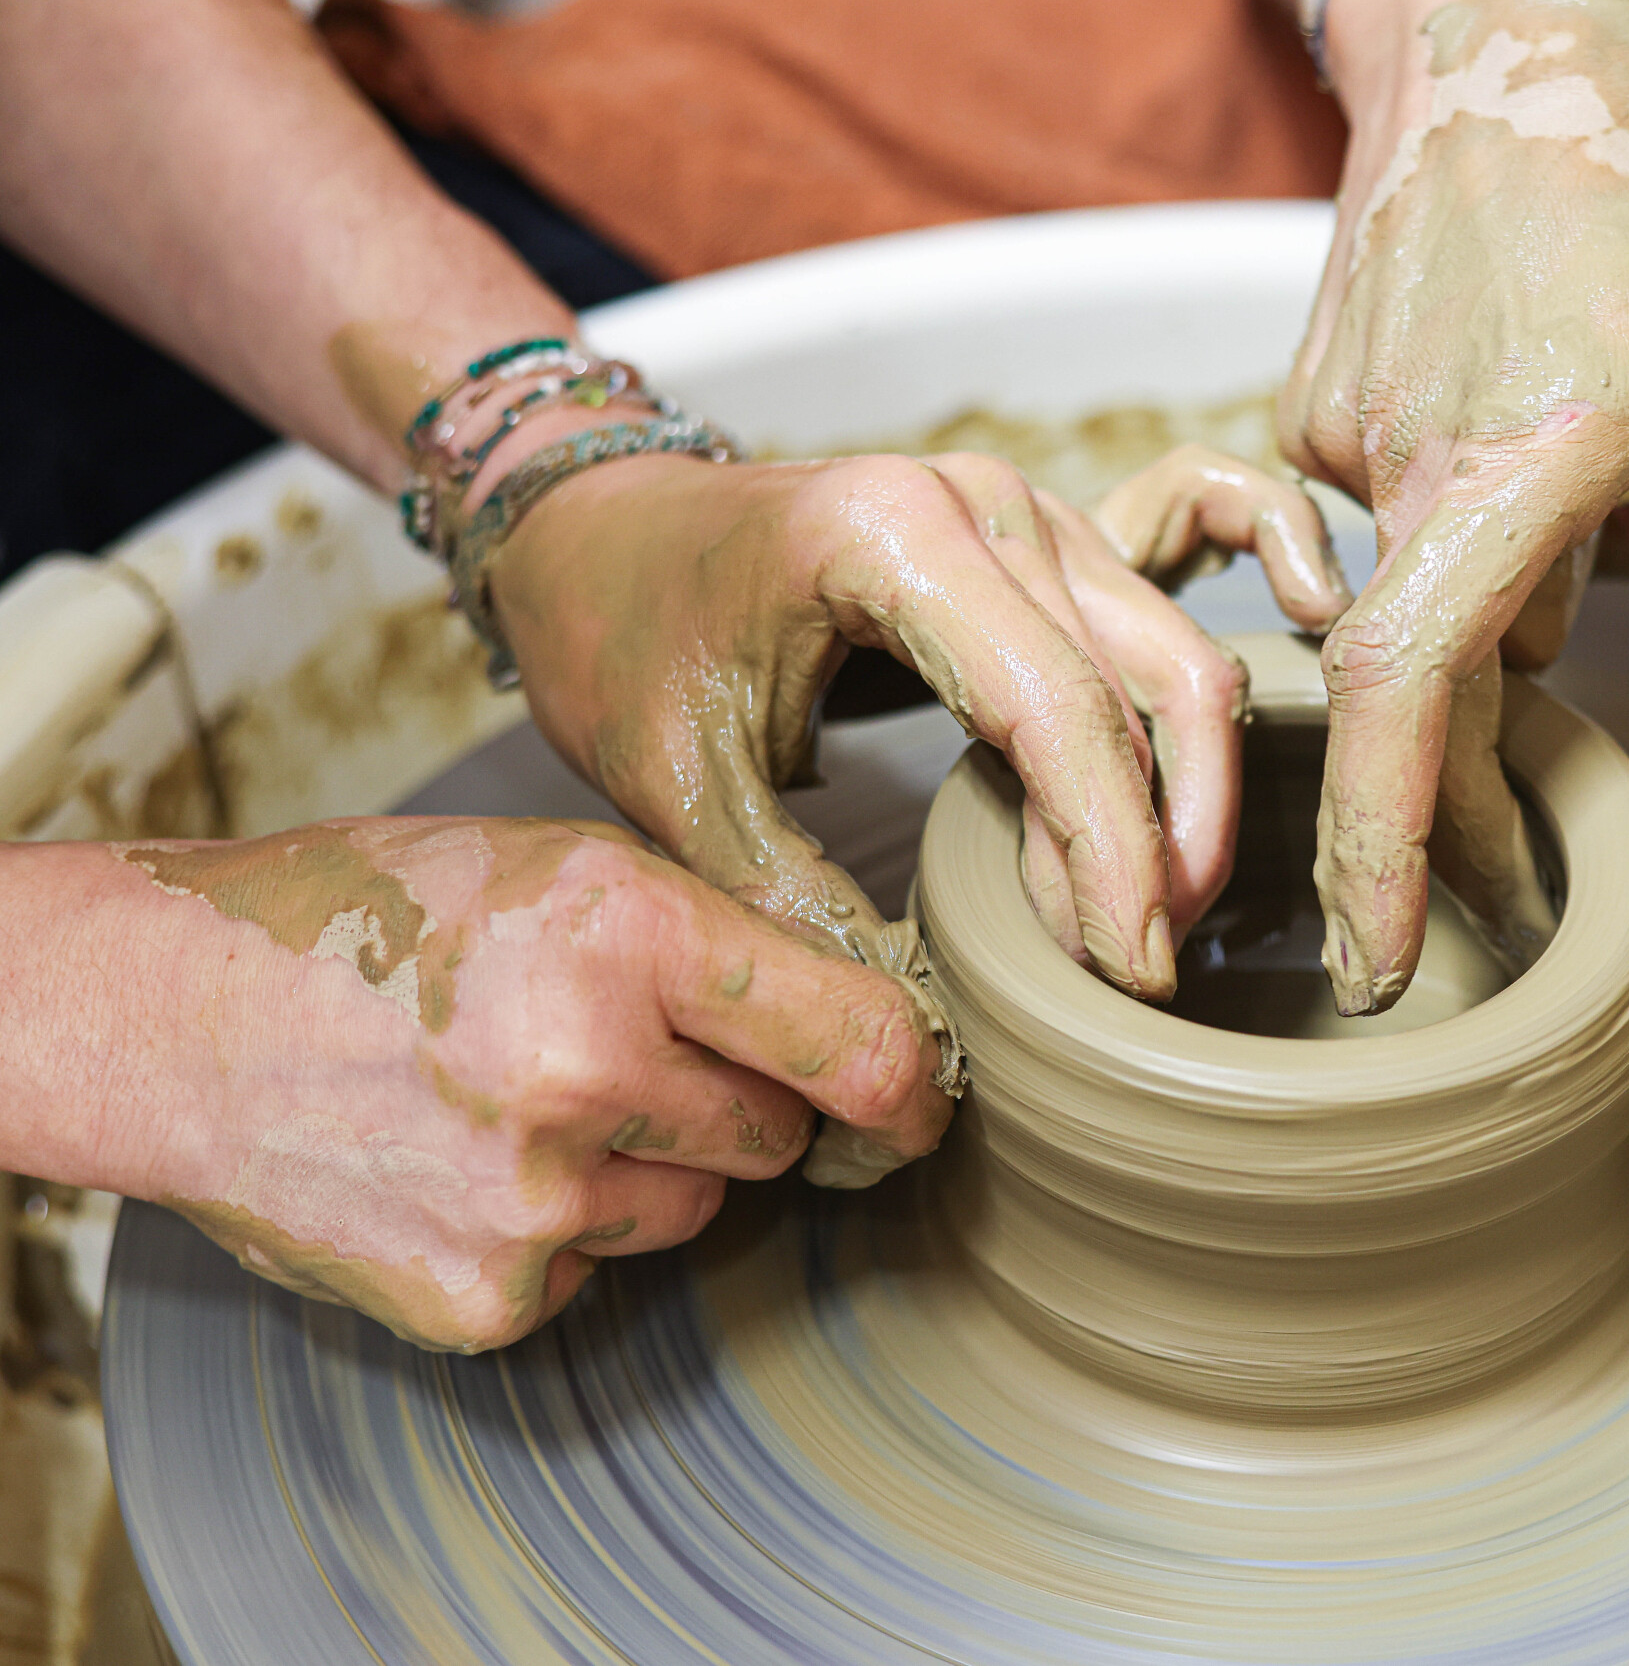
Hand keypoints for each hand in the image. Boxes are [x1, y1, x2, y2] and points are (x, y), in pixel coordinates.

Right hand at [27, 818, 946, 1350]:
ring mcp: (536, 1198)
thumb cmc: (381, 919)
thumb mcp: (564, 865)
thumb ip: (716, 939)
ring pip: (698, 1205)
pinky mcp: (491, 1295)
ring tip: (522, 1096)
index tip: (919, 1101)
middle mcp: (588, 1069)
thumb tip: (871, 1023)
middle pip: (780, 1133)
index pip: (853, 1040)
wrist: (176, 1018)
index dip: (905, 1082)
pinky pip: (604, 1268)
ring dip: (648, 1164)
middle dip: (739, 1101)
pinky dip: (564, 1228)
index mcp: (626, 932)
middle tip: (628, 1054)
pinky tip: (469, 1160)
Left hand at [486, 446, 1331, 1004]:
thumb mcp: (681, 791)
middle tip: (1135, 975)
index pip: (1061, 713)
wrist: (601, 530)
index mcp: (895, 535)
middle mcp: (988, 502)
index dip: (1116, 860)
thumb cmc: (629, 634)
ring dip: (1188, 796)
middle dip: (1169, 846)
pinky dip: (1239, 615)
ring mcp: (1032, 508)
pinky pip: (1188, 556)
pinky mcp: (1050, 536)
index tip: (1131, 979)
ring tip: (1142, 921)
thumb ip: (798, 910)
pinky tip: (1292, 659)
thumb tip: (917, 1042)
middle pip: (1158, 681)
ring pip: (1182, 652)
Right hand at [1282, 0, 1628, 1013]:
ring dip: (1499, 598)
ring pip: (1424, 593)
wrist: (1497, 26)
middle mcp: (1416, 452)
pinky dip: (1460, 521)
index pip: (1420, 690)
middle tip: (1517, 861)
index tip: (1374, 957)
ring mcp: (1341, 432)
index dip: (1386, 843)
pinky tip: (1520, 419)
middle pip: (1425, 686)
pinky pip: (1390, 522)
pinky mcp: (1309, 407)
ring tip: (1596, 473)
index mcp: (1540, 446)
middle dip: (1466, 790)